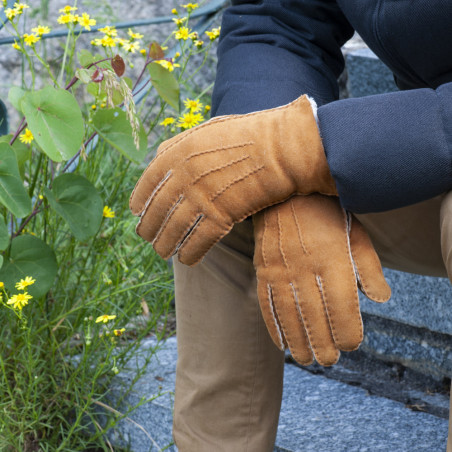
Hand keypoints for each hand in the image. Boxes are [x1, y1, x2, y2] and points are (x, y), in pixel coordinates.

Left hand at [130, 95, 336, 265]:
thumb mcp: (209, 129)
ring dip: (166, 246)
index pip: (148, 183)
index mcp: (177, 153)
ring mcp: (201, 197)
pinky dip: (190, 253)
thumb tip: (163, 157)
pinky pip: (199, 241)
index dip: (140, 201)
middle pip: (157, 210)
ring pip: (174, 229)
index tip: (136, 212)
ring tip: (164, 254)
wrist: (282, 147)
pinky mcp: (221, 216)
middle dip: (149, 228)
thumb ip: (183, 144)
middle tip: (147, 238)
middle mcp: (183, 176)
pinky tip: (187, 260)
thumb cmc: (251, 134)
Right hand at [253, 194, 390, 365]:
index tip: (351, 344)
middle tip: (328, 361)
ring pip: (289, 314)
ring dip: (297, 341)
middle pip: (315, 315)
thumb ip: (368, 267)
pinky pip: (267, 303)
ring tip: (304, 360)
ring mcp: (281, 269)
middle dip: (322, 343)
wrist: (286, 194)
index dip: (348, 331)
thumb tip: (380, 299)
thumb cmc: (327, 215)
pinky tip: (280, 342)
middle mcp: (305, 268)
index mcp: (333, 260)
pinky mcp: (263, 269)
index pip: (342, 306)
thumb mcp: (356, 234)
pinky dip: (273, 325)